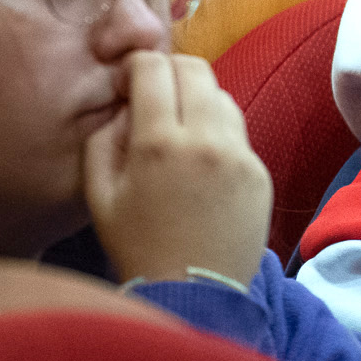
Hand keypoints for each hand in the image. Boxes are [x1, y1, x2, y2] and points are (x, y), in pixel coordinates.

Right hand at [85, 51, 271, 286]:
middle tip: (156, 96)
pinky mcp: (260, 171)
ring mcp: (239, 154)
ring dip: (198, 101)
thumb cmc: (136, 246)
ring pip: (221, 96)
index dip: (137, 66)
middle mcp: (205, 140)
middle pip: (195, 68)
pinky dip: (218, 135)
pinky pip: (239, 133)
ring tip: (180, 132)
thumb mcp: (99, 195)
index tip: (130, 83)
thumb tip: (125, 102)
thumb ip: (103, 137)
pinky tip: (202, 165)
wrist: (194, 294)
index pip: (154, 67)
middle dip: (171, 72)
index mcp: (158, 143)